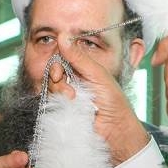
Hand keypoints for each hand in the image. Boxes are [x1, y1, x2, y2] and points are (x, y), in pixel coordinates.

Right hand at [50, 43, 149, 164]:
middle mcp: (74, 81)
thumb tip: (63, 36)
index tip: (59, 70)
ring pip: (51, 87)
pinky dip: (58, 103)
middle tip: (68, 89)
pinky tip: (70, 107)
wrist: (116, 131)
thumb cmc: (114, 103)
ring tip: (73, 100)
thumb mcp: (98, 75)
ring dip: (59, 92)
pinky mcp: (63, 110)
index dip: (57, 62)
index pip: (62, 58)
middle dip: (57, 77)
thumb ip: (79, 57)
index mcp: (83, 69)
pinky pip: (51, 102)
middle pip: (53, 71)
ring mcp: (68, 96)